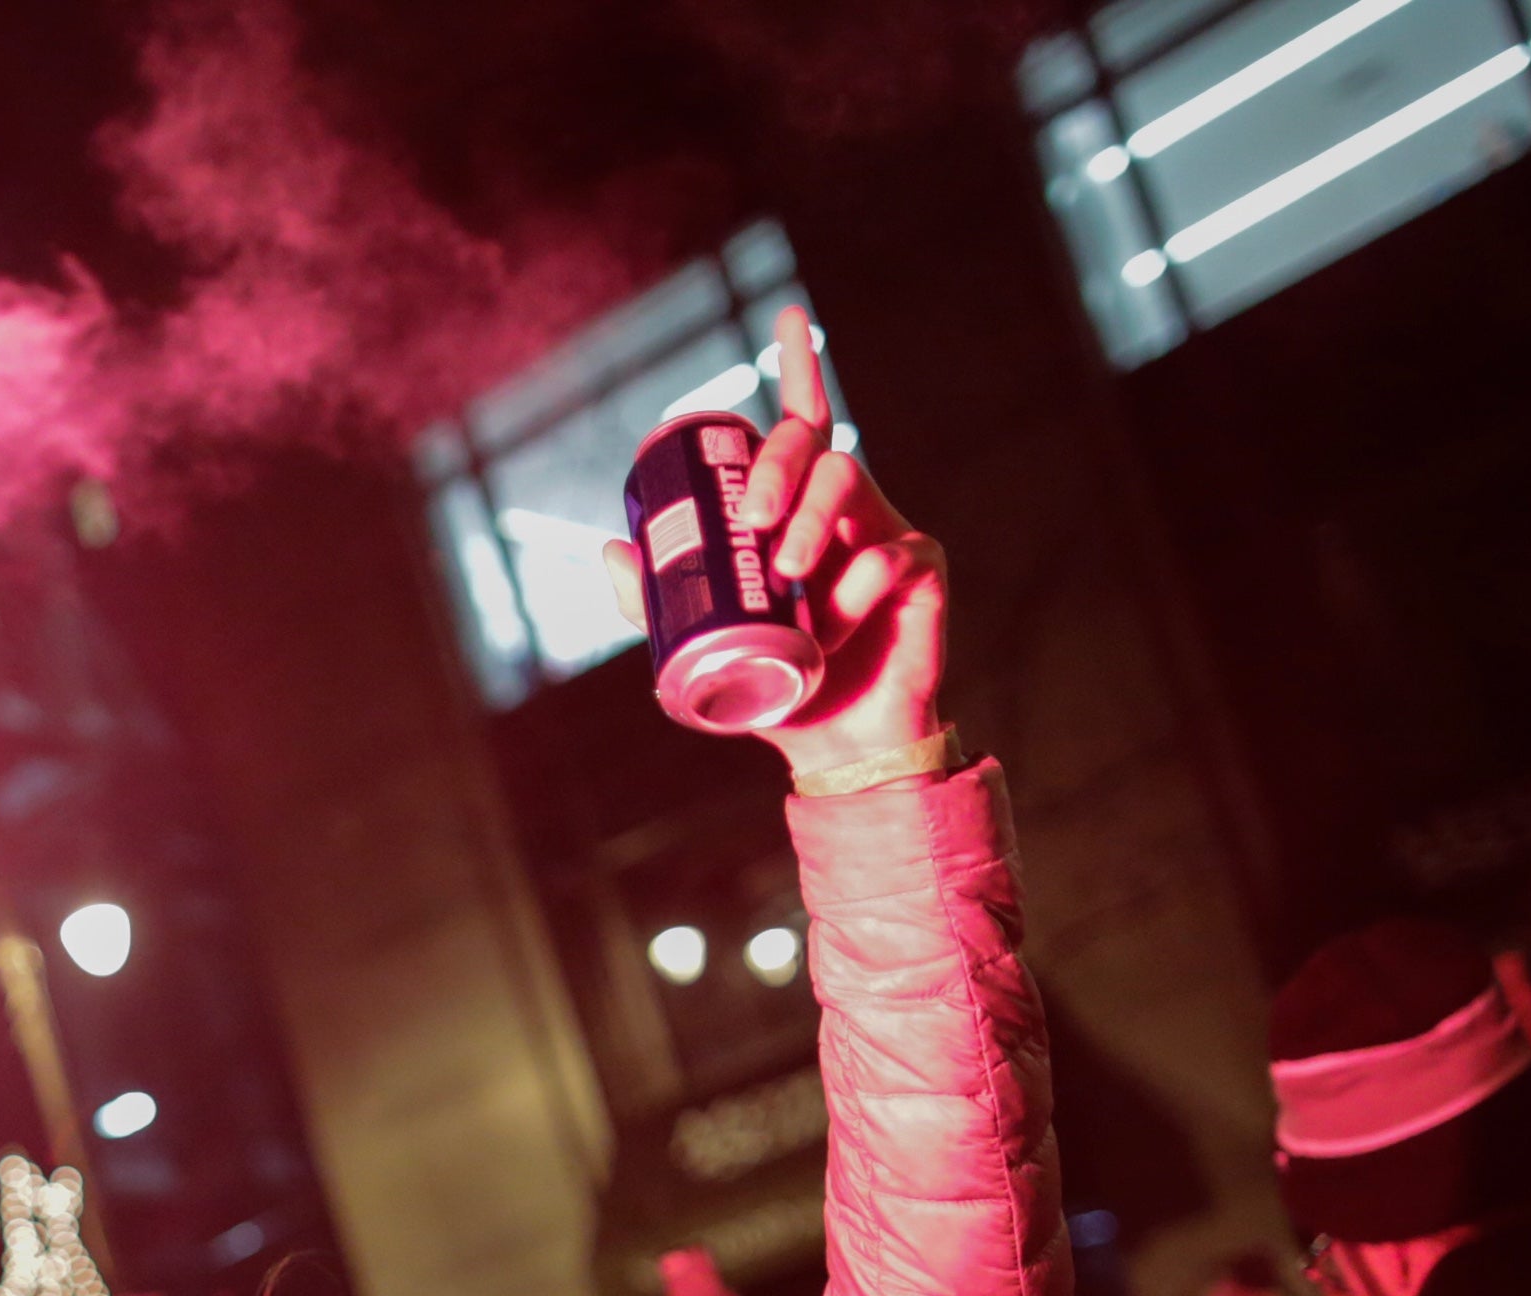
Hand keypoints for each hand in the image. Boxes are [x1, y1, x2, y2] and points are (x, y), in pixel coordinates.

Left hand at [606, 307, 946, 776]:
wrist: (835, 744)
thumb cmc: (778, 686)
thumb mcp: (702, 642)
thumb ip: (655, 600)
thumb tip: (609, 546)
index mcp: (796, 508)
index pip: (799, 424)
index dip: (799, 364)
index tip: (789, 317)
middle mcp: (843, 506)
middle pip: (813, 443)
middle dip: (777, 463)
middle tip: (752, 515)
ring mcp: (885, 529)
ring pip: (847, 482)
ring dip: (812, 520)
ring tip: (789, 570)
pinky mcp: (921, 565)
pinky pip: (887, 555)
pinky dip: (854, 590)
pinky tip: (837, 626)